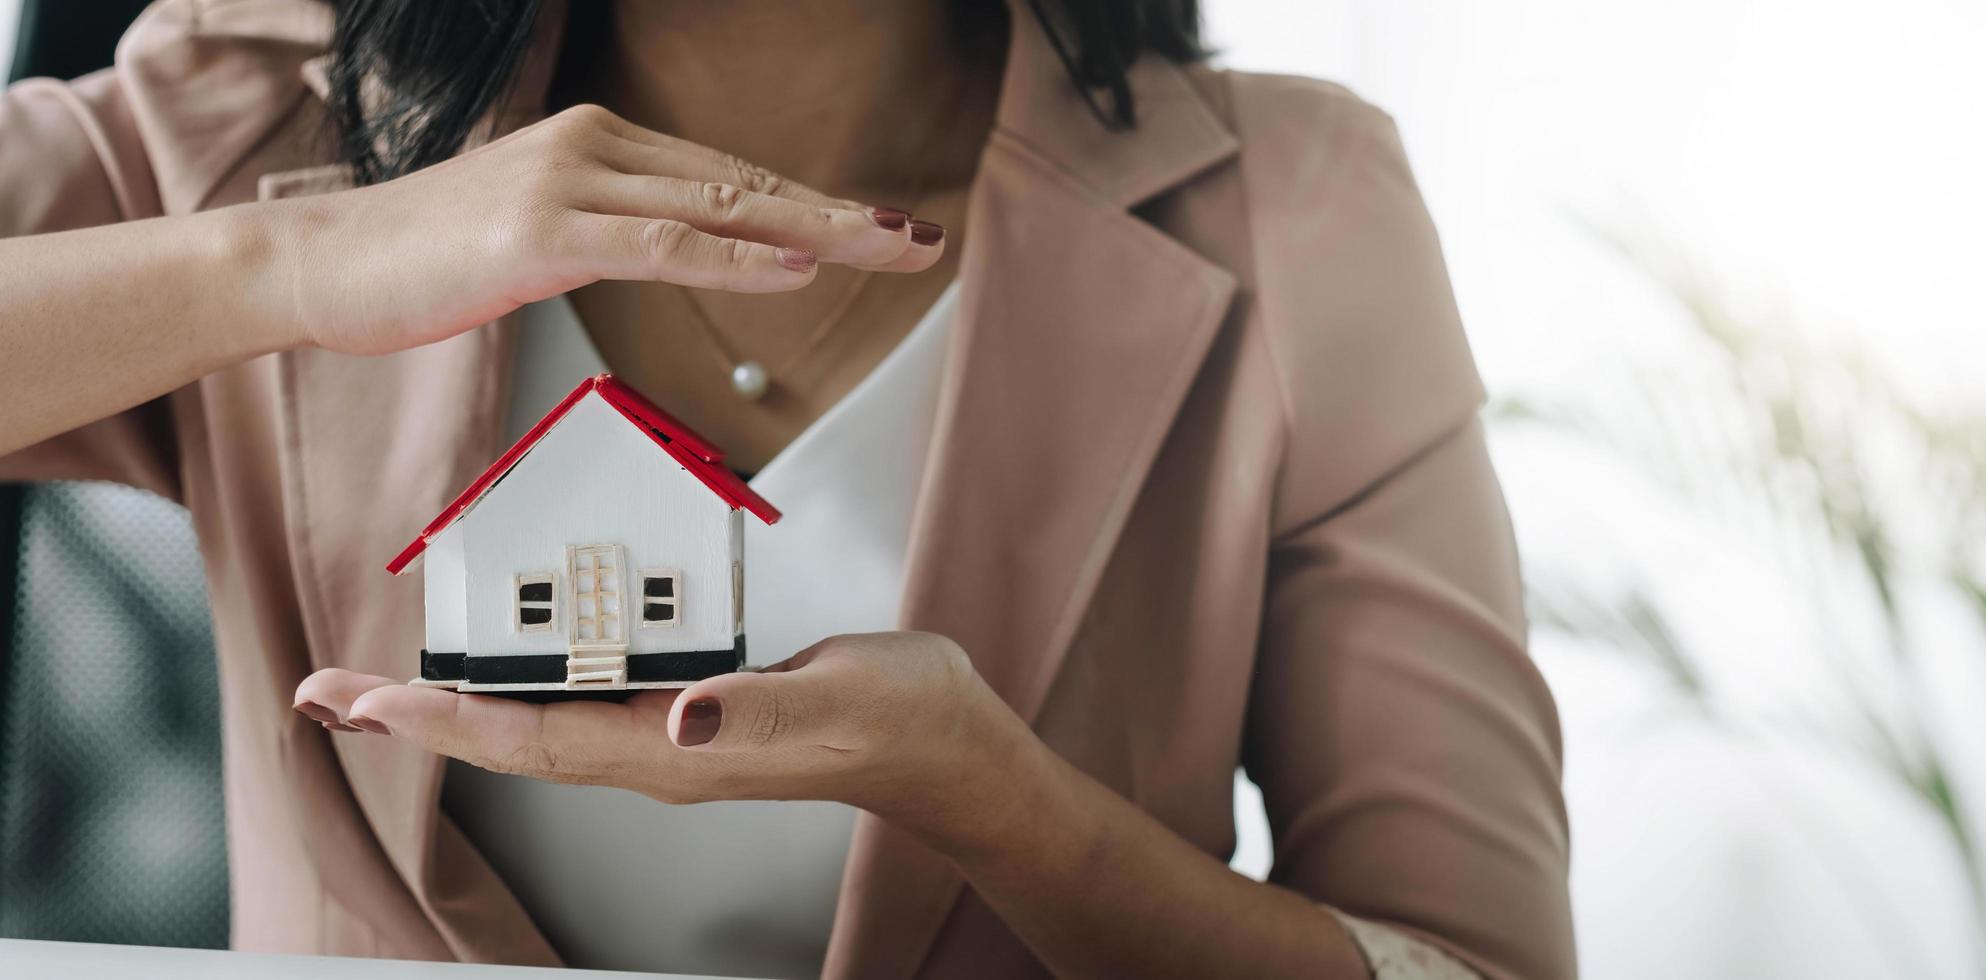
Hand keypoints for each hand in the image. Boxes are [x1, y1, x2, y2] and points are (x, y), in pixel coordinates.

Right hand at [253, 103, 942, 355]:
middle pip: (746, 184)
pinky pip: (662, 245)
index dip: (815, 207)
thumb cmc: (422, 257)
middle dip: (844, 216)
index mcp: (599, 149)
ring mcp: (569, 185)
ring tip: (890, 248)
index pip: (732, 179)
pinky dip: (737, 256)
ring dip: (818, 230)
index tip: (882, 229)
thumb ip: (613, 235)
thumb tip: (679, 252)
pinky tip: (796, 265)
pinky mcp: (543, 233)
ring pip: (721, 206)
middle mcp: (594, 151)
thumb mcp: (536, 237)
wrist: (323, 262)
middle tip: (921, 238)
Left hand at [293, 632, 1038, 849]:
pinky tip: (511, 656)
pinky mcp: (692, 708)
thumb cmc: (900, 720)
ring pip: (539, 721)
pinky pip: (586, 695)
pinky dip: (527, 676)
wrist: (944, 746)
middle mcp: (660, 750)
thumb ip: (754, 715)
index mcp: (679, 752)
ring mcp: (672, 734)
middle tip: (332, 695)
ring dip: (458, 702)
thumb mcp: (837, 703)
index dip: (442, 722)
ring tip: (388, 686)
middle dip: (416, 719)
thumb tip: (678, 719)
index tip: (363, 703)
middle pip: (511, 739)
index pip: (534, 741)